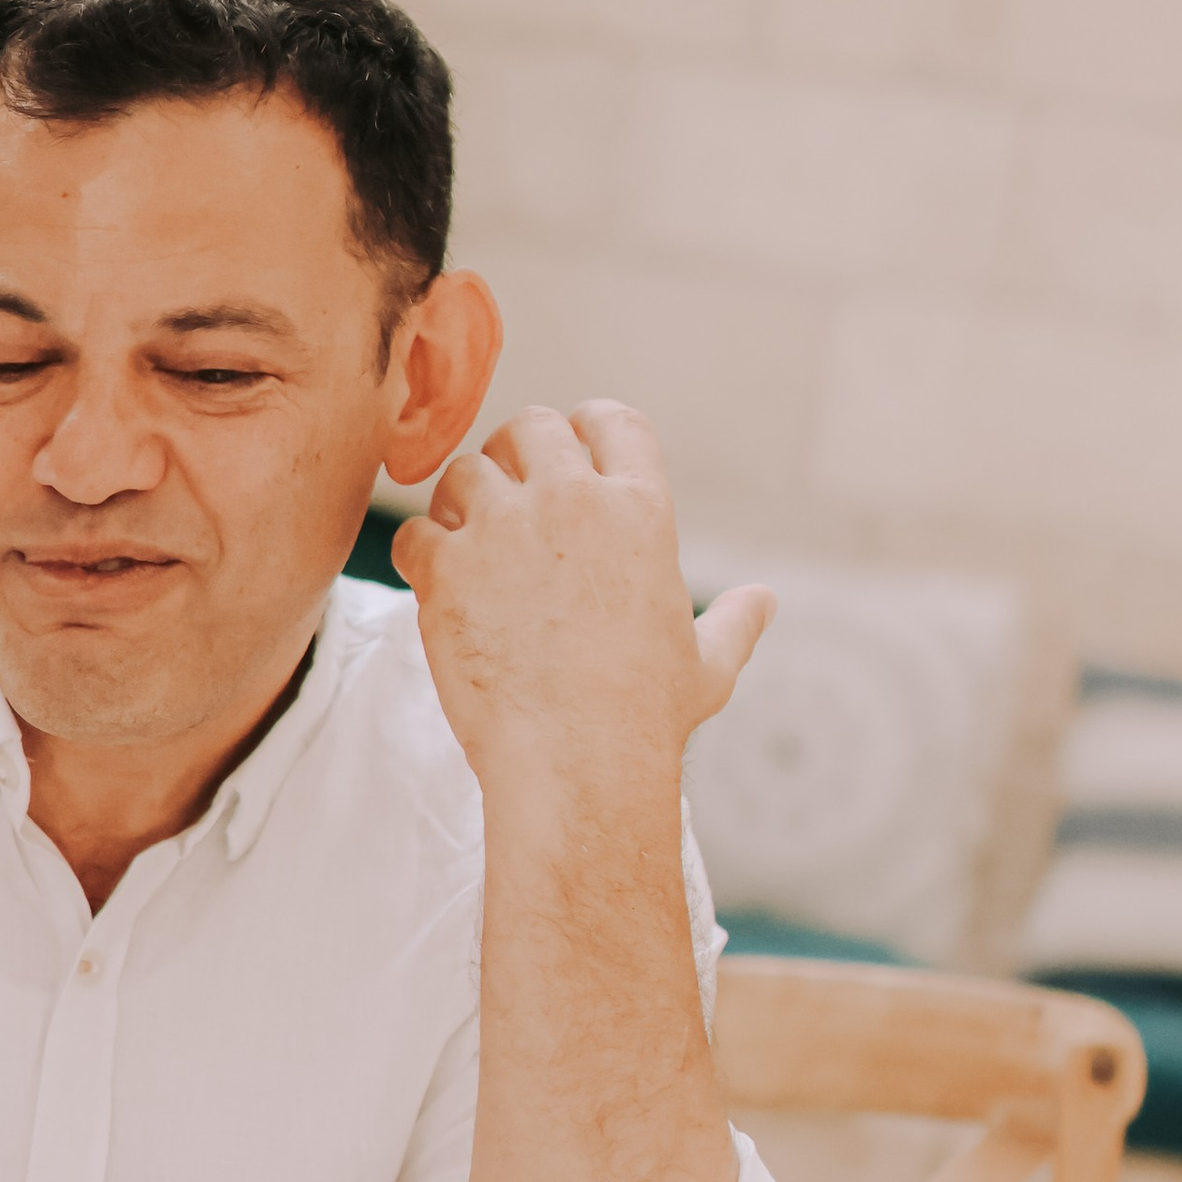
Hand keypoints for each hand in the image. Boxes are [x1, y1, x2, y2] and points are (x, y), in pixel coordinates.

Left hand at [392, 402, 771, 828]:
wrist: (577, 762)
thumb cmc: (646, 718)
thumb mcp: (707, 665)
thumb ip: (734, 622)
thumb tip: (764, 601)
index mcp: (641, 510)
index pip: (612, 420)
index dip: (586, 429)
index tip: (571, 454)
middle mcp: (570, 501)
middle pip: (529, 427)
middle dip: (515, 454)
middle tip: (508, 497)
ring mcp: (503, 529)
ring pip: (464, 471)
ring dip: (461, 501)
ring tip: (469, 544)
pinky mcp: (447, 568)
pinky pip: (416, 531)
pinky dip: (421, 553)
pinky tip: (436, 585)